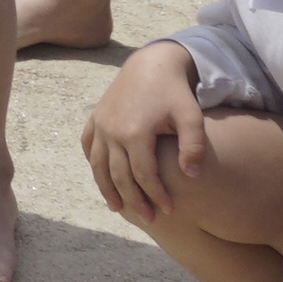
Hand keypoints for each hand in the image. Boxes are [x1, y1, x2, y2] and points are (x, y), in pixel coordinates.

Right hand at [80, 43, 211, 223]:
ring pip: (99, 165)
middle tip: (148, 218)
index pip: (143, 174)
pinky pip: (89, 146)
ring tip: (117, 208)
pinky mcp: (96, 118)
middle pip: (119, 175)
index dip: (156, 194)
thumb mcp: (191, 116)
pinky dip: (94, 163)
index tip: (169, 210)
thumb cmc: (174, 92)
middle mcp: (112, 131)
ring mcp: (101, 124)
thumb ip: (193, 146)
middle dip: (134, 200)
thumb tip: (192, 175)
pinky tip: (101, 176)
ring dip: (107, 189)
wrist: (151, 63)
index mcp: (134, 132)